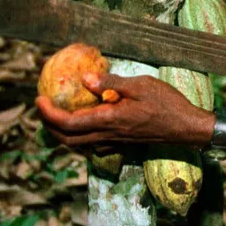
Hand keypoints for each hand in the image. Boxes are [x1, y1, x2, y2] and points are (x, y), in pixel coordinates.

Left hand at [35, 73, 208, 147]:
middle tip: (43, 108)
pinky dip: (79, 138)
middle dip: (48, 126)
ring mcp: (115, 143)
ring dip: (62, 133)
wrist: (186, 128)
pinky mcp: (122, 145)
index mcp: (108, 120)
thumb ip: (111, 82)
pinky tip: (84, 126)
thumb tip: (84, 79)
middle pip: (67, 139)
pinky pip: (92, 146)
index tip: (39, 99)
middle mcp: (107, 135)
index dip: (48, 113)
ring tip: (57, 116)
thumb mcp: (140, 85)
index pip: (68, 123)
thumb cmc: (167, 103)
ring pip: (78, 145)